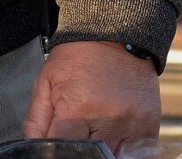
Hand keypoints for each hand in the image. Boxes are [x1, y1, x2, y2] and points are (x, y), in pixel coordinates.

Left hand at [22, 40, 159, 147]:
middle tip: (76, 131)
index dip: (55, 149)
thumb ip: (36, 118)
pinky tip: (113, 132)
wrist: (115, 35)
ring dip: (101, 150)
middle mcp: (109, 120)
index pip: (62, 148)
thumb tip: (31, 145)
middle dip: (79, 149)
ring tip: (94, 129)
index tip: (55, 142)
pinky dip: (122, 149)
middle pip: (89, 156)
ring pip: (113, 158)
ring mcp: (132, 126)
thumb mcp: (47, 80)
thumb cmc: (79, 56)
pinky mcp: (150, 127)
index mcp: (79, 108)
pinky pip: (136, 153)